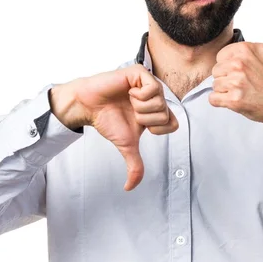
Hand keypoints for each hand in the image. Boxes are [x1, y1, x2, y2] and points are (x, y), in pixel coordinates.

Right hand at [50, 64, 177, 190]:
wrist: (89, 106)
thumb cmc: (108, 120)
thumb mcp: (126, 145)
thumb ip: (134, 165)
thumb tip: (129, 188)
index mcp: (157, 111)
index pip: (173, 125)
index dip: (155, 128)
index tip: (139, 124)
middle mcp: (156, 97)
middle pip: (165, 114)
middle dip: (145, 118)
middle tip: (130, 111)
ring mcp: (149, 83)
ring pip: (159, 101)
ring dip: (140, 107)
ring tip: (128, 101)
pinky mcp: (140, 73)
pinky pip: (152, 88)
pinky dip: (138, 95)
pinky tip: (128, 91)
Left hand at [209, 4, 262, 140]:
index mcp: (244, 48)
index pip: (221, 56)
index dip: (232, 64)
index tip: (249, 70)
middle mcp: (238, 63)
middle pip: (216, 71)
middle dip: (229, 78)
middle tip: (249, 82)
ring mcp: (236, 83)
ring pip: (215, 85)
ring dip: (227, 91)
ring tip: (246, 91)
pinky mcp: (234, 101)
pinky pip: (213, 99)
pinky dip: (223, 102)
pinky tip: (239, 100)